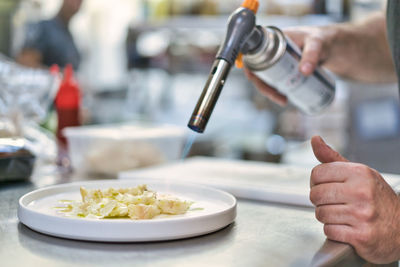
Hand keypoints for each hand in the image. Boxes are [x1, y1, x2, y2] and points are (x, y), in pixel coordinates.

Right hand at [244, 26, 334, 105]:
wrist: (334, 45)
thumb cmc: (325, 38)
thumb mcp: (317, 44)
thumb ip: (312, 55)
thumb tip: (303, 71)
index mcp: (274, 38)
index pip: (254, 53)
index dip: (250, 68)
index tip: (258, 82)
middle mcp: (272, 49)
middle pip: (258, 70)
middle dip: (263, 86)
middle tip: (276, 96)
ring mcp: (277, 60)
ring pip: (266, 77)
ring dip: (269, 91)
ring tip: (283, 100)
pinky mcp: (284, 68)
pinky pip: (274, 80)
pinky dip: (276, 90)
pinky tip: (284, 97)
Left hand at [310, 136, 399, 262]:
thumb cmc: (376, 198)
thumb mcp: (359, 173)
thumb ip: (332, 158)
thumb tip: (314, 139)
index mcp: (360, 173)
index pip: (317, 173)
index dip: (316, 182)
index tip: (325, 186)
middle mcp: (362, 192)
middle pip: (316, 194)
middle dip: (320, 200)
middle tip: (333, 203)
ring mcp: (362, 215)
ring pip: (320, 213)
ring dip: (327, 217)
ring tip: (341, 215)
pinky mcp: (361, 236)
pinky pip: (329, 231)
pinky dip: (333, 231)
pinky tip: (346, 227)